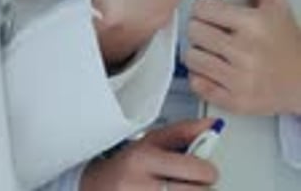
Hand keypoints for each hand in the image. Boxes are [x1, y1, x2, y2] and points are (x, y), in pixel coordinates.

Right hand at [80, 119, 218, 189]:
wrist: (97, 189)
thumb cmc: (128, 166)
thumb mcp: (151, 141)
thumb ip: (184, 132)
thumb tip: (213, 126)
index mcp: (144, 158)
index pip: (195, 168)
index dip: (207, 170)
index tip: (205, 170)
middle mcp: (141, 186)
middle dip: (201, 189)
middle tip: (192, 183)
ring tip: (179, 190)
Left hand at [185, 0, 300, 115]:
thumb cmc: (287, 41)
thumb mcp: (276, 1)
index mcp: (253, 24)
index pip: (201, 8)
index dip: (205, 9)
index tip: (214, 14)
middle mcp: (244, 52)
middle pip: (194, 31)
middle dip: (201, 29)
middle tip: (215, 32)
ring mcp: (239, 80)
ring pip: (192, 57)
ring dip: (200, 52)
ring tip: (215, 50)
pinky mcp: (234, 101)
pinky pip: (197, 83)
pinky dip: (202, 77)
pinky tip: (216, 70)